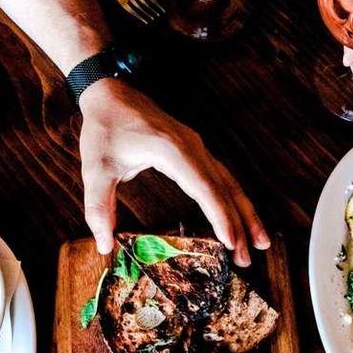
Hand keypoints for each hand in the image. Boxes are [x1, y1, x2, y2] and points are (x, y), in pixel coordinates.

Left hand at [77, 79, 268, 265]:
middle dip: (239, 225)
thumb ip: (98, 207)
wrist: (111, 92)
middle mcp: (192, 148)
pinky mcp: (196, 152)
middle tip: (246, 260)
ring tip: (257, 245)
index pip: (204, 187)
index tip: (230, 242)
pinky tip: (242, 220)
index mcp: (172, 150)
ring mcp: (198, 148)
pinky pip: (222, 178)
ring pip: (230, 184)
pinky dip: (234, 201)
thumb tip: (103, 245)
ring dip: (245, 214)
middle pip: (225, 189)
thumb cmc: (105, 128)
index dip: (219, 216)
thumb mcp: (96, 168)